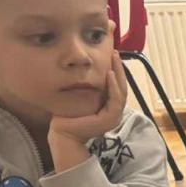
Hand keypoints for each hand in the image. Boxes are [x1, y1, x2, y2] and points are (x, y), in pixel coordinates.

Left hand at [48, 42, 127, 161]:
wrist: (63, 133)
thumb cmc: (68, 116)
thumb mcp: (81, 98)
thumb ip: (88, 89)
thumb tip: (87, 72)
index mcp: (109, 107)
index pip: (116, 87)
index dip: (116, 71)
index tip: (111, 56)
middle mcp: (114, 112)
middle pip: (122, 87)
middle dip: (119, 69)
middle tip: (115, 53)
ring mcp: (114, 116)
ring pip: (121, 92)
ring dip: (119, 75)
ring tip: (114, 60)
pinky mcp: (110, 118)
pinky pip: (115, 100)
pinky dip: (114, 86)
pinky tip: (110, 74)